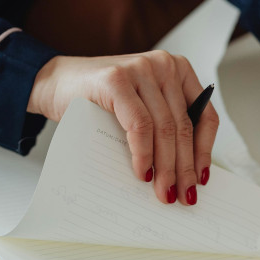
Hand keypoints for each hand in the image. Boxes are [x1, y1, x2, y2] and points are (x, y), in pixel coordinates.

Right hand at [26, 52, 218, 204]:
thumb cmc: (99, 100)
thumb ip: (162, 125)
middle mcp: (163, 65)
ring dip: (166, 166)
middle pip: (183, 126)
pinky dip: (143, 153)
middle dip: (185, 167)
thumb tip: (184, 171)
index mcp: (176, 70)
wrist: (55, 83)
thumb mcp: (140, 107)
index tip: (201, 179)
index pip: (204, 116)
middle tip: (183, 195)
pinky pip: (139, 125)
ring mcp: (140, 69)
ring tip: (163, 191)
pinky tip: (142, 172)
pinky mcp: (117, 80)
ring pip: (164, 128)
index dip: (205, 151)